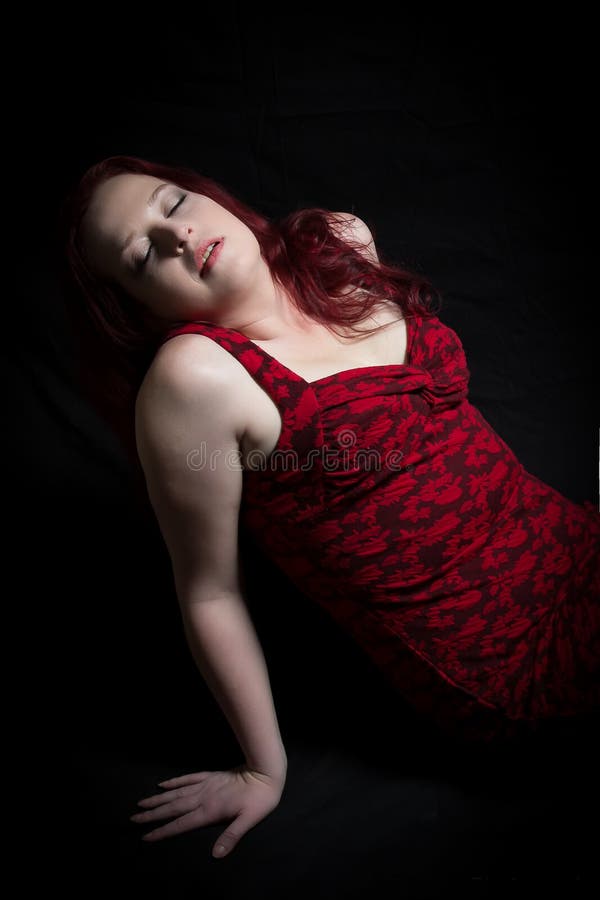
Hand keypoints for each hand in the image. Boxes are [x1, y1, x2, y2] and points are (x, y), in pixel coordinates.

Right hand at [129, 763, 285, 856]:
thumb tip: (216, 855)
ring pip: (176, 793)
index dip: (163, 831)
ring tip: (142, 804)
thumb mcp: (249, 820)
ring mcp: (205, 784)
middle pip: (172, 808)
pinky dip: (174, 782)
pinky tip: (163, 785)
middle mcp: (202, 797)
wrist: (264, 772)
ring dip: (158, 799)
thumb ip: (231, 836)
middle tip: (134, 819)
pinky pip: (187, 778)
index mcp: (210, 811)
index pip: (181, 824)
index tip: (146, 836)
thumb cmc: (259, 799)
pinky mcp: (209, 775)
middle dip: (153, 815)